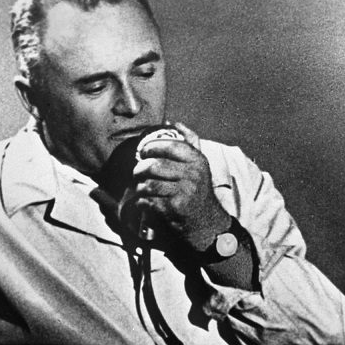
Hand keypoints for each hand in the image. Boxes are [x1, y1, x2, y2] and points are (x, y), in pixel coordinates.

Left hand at [130, 123, 229, 251]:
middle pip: (154, 166)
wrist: (207, 222)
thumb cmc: (198, 190)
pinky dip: (142, 202)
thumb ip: (189, 141)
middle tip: (136, 173)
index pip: (169, 146)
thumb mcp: (199, 164)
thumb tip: (173, 122)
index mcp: (197, 160)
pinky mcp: (175, 209)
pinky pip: (149, 201)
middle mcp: (192, 175)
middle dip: (139, 170)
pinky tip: (145, 202)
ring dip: (139, 187)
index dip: (151, 147)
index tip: (143, 152)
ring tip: (139, 189)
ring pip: (149, 184)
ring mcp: (184, 192)